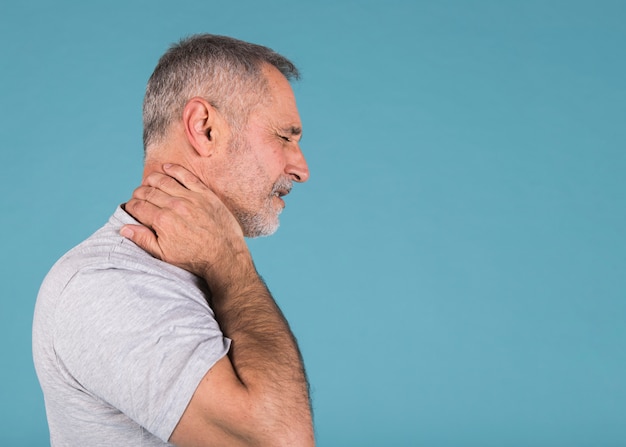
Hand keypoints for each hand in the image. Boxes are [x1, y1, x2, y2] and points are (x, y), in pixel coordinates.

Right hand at [121, 164, 254, 292]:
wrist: (225, 256)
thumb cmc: (195, 259)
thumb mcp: (165, 255)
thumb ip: (143, 240)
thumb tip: (123, 228)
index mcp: (162, 221)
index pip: (137, 206)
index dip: (130, 207)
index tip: (131, 209)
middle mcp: (175, 206)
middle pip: (148, 192)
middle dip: (138, 194)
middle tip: (138, 198)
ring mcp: (191, 198)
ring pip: (163, 180)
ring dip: (152, 180)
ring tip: (148, 184)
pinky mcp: (205, 194)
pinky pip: (186, 176)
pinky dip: (174, 170)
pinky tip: (166, 168)